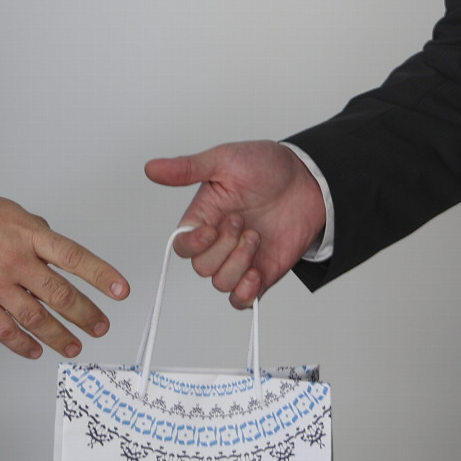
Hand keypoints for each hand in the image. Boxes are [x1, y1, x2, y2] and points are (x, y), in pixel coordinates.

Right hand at [0, 178, 128, 358]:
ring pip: (36, 316)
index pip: (74, 258)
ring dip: (58, 335)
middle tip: (100, 327)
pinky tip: (33, 350)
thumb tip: (54, 250)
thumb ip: (34, 234)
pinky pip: (2, 329)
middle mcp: (16, 260)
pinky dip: (20, 343)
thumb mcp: (9, 212)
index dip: (101, 275)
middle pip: (60, 293)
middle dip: (85, 314)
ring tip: (74, 346)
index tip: (120, 290)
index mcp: (28, 235)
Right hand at [144, 141, 326, 307]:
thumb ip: (188, 168)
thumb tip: (150, 168)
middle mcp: (219, 241)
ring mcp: (240, 259)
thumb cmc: (267, 166)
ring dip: (238, 263)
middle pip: (201, 268)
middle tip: (242, 221)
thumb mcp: (225, 160)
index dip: (193, 244)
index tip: (212, 229)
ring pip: (221, 284)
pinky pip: (242, 300)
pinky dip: (246, 292)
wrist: (309, 181)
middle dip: (224, 247)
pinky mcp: (261, 273)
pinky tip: (256, 272)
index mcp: (204, 217)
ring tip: (256, 236)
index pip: (182, 246)